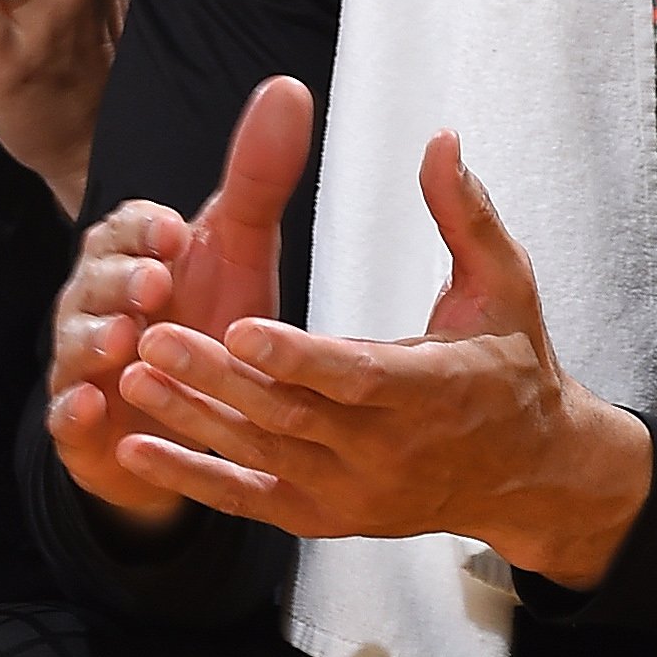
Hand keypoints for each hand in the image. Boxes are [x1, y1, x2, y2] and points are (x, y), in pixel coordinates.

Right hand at [46, 75, 309, 525]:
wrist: (186, 421)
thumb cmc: (210, 322)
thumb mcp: (241, 253)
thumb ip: (258, 178)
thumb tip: (289, 86)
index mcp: (133, 255)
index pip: (126, 227)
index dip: (145, 230)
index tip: (175, 234)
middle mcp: (97, 302)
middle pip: (94, 280)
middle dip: (121, 280)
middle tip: (155, 286)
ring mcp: (81, 362)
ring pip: (74, 344)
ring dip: (94, 340)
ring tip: (124, 343)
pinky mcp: (77, 424)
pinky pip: (62, 416)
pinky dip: (70, 411)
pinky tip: (87, 408)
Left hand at [111, 131, 653, 587]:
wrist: (525, 474)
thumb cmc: (511, 364)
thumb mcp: (505, 285)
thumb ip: (465, 214)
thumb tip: (440, 139)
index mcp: (433, 391)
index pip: (354, 377)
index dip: (294, 356)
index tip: (237, 326)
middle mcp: (390, 452)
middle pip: (290, 415)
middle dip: (217, 378)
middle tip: (151, 332)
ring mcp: (354, 493)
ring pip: (260, 454)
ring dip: (191, 419)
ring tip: (131, 372)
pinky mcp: (326, 517)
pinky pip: (248, 501)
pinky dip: (191, 478)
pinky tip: (134, 447)